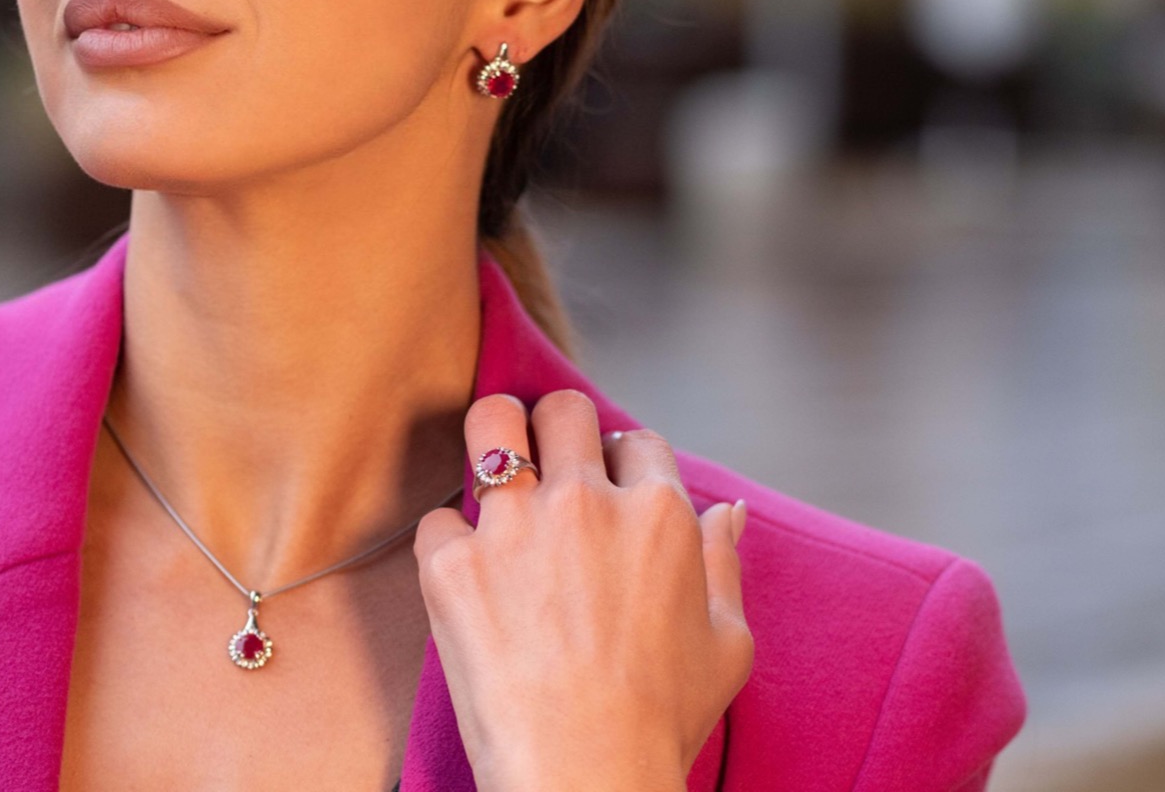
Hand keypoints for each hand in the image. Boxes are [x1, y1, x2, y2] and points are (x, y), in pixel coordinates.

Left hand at [413, 389, 753, 791]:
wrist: (584, 777)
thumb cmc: (662, 720)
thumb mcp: (726, 642)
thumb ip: (723, 564)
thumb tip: (726, 511)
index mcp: (658, 513)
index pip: (638, 441)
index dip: (623, 461)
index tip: (609, 486)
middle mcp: (585, 502)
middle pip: (563, 409)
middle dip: (558, 428)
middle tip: (548, 462)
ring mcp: (513, 527)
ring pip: (490, 424)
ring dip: (494, 437)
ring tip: (494, 465)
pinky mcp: (452, 565)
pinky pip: (437, 519)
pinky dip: (448, 544)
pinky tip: (464, 576)